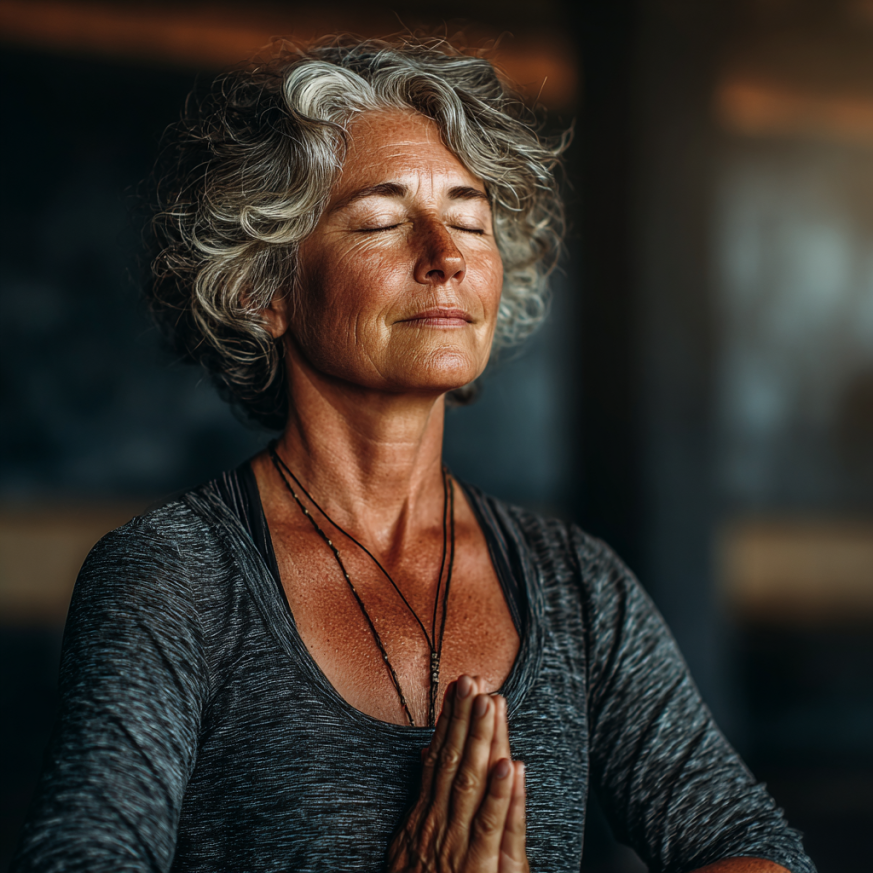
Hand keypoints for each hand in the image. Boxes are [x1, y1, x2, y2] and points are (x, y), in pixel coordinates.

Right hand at [387, 675, 527, 872]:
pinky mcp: (478, 871)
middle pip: (452, 762)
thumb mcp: (412, 851)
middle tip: (473, 679)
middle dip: (463, 718)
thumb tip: (428, 757)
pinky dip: (502, 795)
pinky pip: (491, 827)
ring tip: (491, 703)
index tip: (459, 687)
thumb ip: (424, 805)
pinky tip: (510, 764)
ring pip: (471, 784)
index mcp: (424, 819)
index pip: (438, 758)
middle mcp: (436, 826)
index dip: (449, 721)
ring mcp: (455, 847)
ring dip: (481, 741)